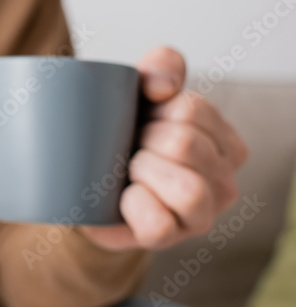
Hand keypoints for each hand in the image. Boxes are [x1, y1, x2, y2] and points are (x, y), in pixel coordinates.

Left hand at [78, 47, 248, 251]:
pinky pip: (160, 223)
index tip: (141, 119)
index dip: (152, 110)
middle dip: (143, 140)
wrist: (82, 180)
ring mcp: (203, 214)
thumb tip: (163, 87)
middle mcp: (224, 180)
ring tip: (129, 172)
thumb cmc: (120, 135)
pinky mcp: (171, 238)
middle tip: (129, 147)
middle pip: (185, 144)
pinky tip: (125, 198)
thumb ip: (161, 68)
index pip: (191, 108)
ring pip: (187, 189)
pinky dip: (134, 207)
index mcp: (225, 141)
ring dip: (143, 172)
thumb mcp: (137, 91)